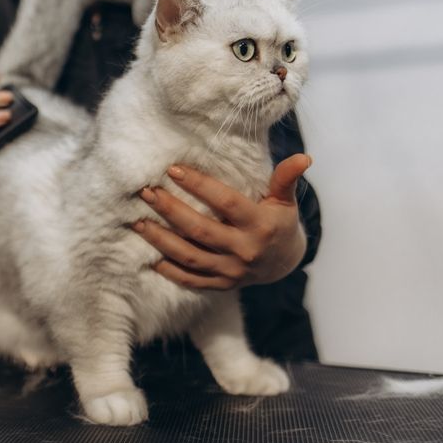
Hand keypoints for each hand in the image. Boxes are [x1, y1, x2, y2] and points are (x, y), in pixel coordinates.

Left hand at [132, 154, 312, 289]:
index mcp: (259, 224)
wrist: (285, 264)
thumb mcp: (285, 201)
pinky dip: (170, 271)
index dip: (199, 185)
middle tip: (147, 192)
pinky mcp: (221, 284)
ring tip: (138, 221)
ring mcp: (231, 271)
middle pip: (199, 230)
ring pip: (189, 256)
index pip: (225, 202)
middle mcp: (244, 250)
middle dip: (170, 210)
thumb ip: (286, 179)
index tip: (173, 169)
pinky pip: (191, 280)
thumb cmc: (279, 223)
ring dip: (160, 240)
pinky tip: (150, 258)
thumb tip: (303, 157)